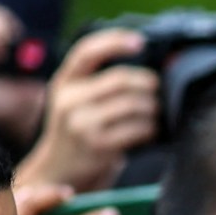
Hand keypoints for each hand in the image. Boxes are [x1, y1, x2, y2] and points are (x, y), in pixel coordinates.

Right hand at [16, 28, 157, 195]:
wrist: (58, 174)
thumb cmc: (77, 134)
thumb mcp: (76, 102)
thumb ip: (98, 85)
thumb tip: (149, 72)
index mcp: (64, 82)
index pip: (87, 51)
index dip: (114, 41)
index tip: (139, 40)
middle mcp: (69, 100)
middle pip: (121, 80)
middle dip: (147, 83)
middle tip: (158, 90)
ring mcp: (82, 123)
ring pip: (133, 104)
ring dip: (153, 109)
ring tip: (155, 113)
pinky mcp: (98, 145)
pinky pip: (137, 129)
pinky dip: (151, 129)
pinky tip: (150, 132)